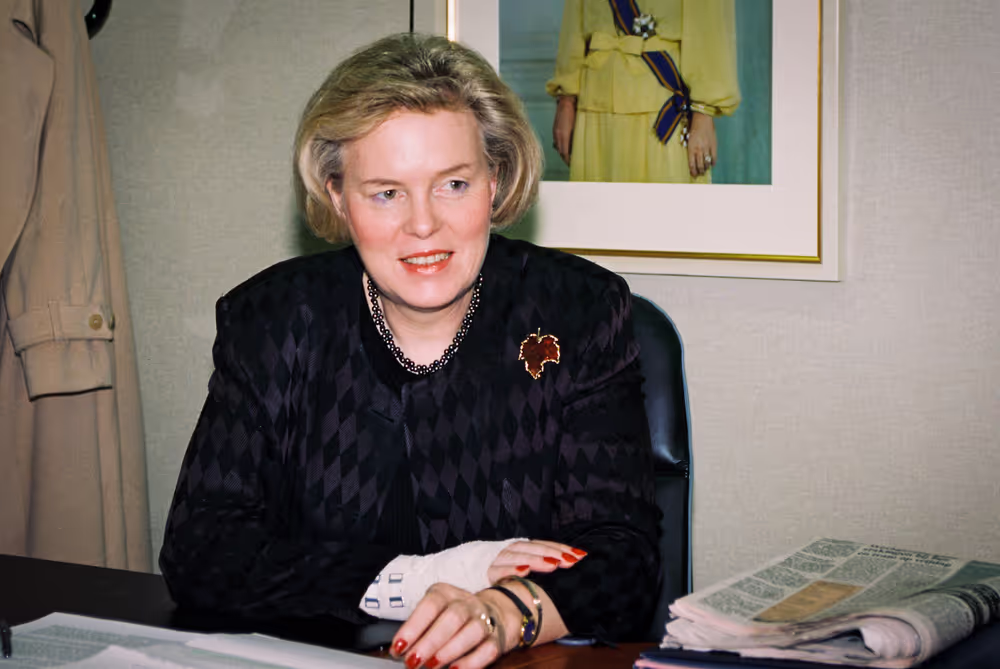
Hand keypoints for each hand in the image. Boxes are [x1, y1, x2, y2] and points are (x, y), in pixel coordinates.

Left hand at [390, 583, 519, 668]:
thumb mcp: (436, 613)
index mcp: (447, 594)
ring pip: (473, 631)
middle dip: (430, 642)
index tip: (398, 647)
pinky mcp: (497, 637)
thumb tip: (400, 651)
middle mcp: (467, 603)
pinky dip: (471, 661)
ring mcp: (485, 619)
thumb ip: (420, 630)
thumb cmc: (455, 616)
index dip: (413, 626)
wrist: (496, 612)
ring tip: (432, 666)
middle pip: (452, 617)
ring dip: (450, 650)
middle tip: (412, 661)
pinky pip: (488, 649)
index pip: (431, 604)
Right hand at [487, 539, 584, 583]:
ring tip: (554, 564)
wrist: (459, 572)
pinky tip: (525, 571)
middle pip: (534, 548)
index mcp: (519, 549)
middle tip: (572, 560)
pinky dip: (512, 569)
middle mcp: (509, 551)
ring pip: (519, 556)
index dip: (561, 548)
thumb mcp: (515, 568)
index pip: (543, 545)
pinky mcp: (484, 572)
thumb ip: (534, 568)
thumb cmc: (492, 574)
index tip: (580, 555)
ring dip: (537, 559)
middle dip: (554, 553)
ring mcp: (496, 560)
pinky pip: (499, 570)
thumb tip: (561, 571)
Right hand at [552, 96, 576, 165]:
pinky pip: (557, 141)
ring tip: (569, 156)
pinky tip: (565, 146)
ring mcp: (555, 132)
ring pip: (558, 147)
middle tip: (572, 163)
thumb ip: (576, 138)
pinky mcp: (555, 129)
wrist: (567, 100)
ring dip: (563, 152)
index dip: (568, 161)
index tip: (573, 165)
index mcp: (563, 136)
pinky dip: (561, 146)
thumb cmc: (575, 111)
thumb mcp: (578, 126)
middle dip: (566, 158)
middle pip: (560, 151)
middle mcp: (558, 135)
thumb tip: (576, 148)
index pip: (564, 153)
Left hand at [686, 111, 716, 177]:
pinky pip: (714, 156)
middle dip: (700, 171)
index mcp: (691, 148)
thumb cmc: (693, 128)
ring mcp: (707, 147)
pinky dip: (713, 162)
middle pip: (700, 164)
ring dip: (706, 168)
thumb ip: (691, 149)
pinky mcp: (713, 145)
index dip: (693, 170)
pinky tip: (712, 165)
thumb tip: (693, 158)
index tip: (694, 174)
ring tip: (705, 170)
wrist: (702, 119)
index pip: (692, 163)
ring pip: (706, 162)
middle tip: (700, 174)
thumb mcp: (688, 140)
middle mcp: (699, 149)